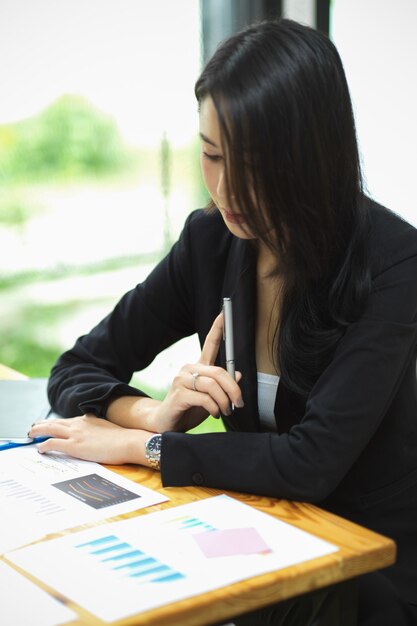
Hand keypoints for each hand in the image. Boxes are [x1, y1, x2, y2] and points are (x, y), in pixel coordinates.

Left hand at [28, 414, 149, 464]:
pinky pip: (52, 443)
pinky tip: (40, 449)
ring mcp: (75, 434)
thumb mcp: (106, 426)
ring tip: (31, 435)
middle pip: (54, 422)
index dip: (56, 423)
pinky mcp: (74, 446)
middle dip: (42, 425)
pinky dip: (43, 445)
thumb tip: (93, 421)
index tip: (50, 424)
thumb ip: (97, 424)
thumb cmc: (121, 438)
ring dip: (38, 431)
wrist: (128, 441)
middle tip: (34, 428)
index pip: (66, 420)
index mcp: (87, 419)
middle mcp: (78, 424)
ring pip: (49, 429)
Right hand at [142, 312, 243, 432]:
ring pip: (213, 385)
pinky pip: (204, 398)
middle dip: (233, 388)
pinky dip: (214, 407)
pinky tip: (214, 414)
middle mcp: (188, 369)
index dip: (218, 329)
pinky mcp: (178, 394)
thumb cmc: (189, 410)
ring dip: (224, 401)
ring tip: (225, 411)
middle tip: (239, 403)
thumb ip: (222, 386)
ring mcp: (181, 380)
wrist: (166, 425)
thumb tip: (238, 374)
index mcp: (197, 367)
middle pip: (218, 371)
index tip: (224, 314)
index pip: (209, 344)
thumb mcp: (211, 398)